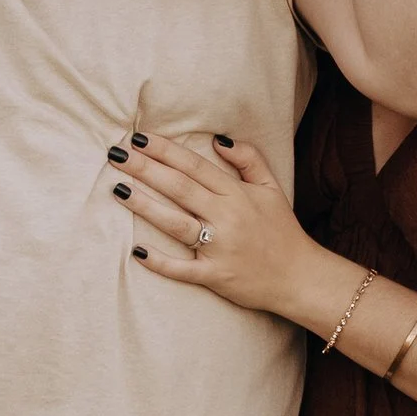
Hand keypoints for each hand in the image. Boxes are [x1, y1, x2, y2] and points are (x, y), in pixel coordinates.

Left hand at [111, 132, 321, 318]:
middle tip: (116, 154)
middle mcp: (226, 217)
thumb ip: (249, 159)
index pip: (195, 166)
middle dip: (145, 169)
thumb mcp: (272, 188)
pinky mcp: (215, 276)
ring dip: (145, 206)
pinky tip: (137, 252)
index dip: (166, 150)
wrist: (300, 277)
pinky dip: (160, 262)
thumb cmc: (282, 231)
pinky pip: (183, 269)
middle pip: (179, 188)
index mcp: (237, 194)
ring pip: (176, 223)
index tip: (140, 138)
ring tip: (118, 190)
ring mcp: (219, 248)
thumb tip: (218, 140)